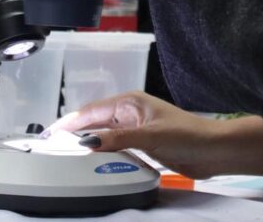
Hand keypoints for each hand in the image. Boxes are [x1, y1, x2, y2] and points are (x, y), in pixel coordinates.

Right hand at [44, 91, 262, 179]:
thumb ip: (117, 139)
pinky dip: (102, 151)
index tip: (50, 134)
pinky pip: (114, 145)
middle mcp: (130, 112)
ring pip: (103, 134)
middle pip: (94, 122)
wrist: (212, 150)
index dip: (69, 122)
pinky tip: (92, 160)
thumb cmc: (187, 135)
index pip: (91, 111)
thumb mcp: (149, 136)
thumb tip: (87, 141)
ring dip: (87, 142)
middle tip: (51, 147)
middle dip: (74, 132)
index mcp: (130, 102)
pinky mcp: (142, 143)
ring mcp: (135, 128)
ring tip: (65, 154)